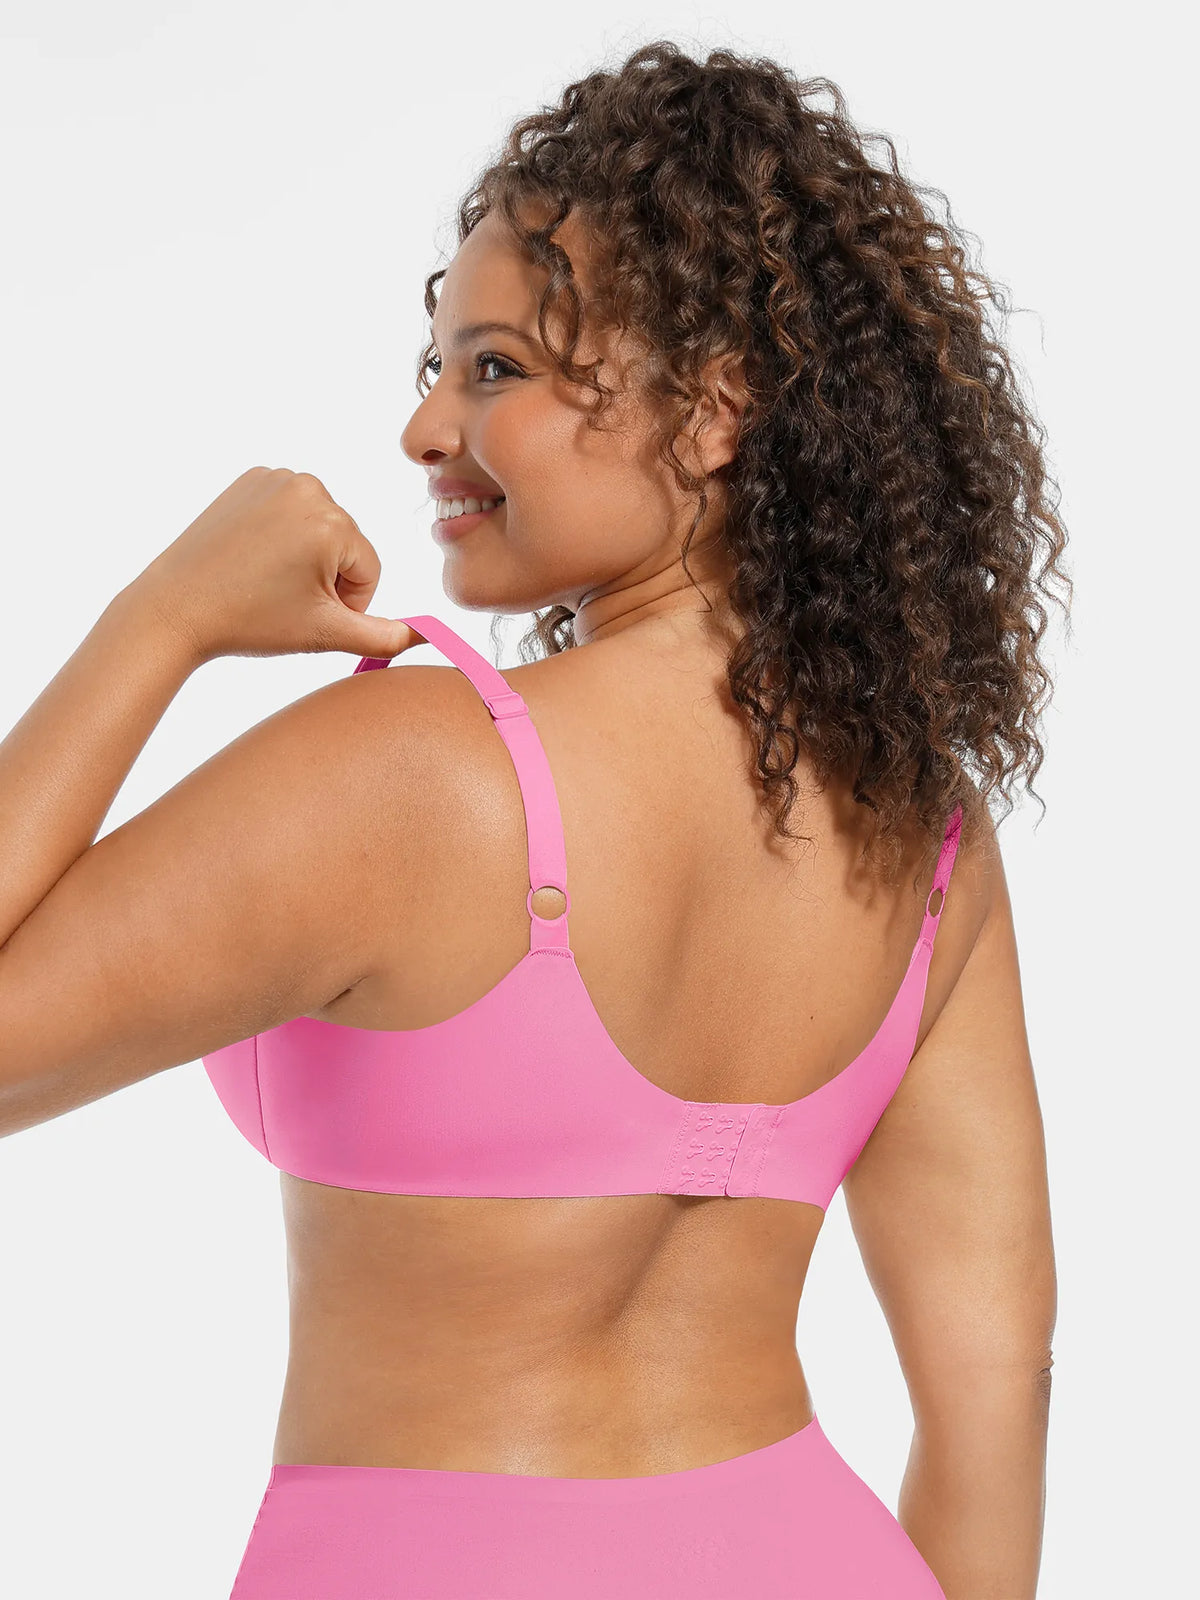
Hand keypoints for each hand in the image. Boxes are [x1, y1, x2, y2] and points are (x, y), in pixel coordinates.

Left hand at [127, 466, 420, 665]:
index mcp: (331, 523)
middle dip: (324, 576)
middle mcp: (309, 488)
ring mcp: (277, 477)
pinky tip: (253, 554)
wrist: (175, 607)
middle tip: (278, 596)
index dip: (342, 602)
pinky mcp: (252, 477)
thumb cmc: (249, 622)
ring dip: (305, 556)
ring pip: (321, 529)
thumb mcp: (324, 634)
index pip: (369, 570)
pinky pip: (291, 512)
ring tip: (265, 576)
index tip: (301, 611)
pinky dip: (281, 535)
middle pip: (347, 545)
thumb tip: (430, 636)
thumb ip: (385, 636)